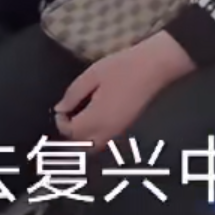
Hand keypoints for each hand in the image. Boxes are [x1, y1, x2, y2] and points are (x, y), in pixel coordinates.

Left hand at [54, 31, 194, 149]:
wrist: (155, 67)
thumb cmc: (122, 67)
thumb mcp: (92, 75)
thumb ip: (73, 94)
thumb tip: (60, 109)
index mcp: (96, 118)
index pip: (71, 132)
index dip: (61, 122)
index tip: (62, 109)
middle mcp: (107, 130)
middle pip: (82, 147)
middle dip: (72, 136)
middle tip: (69, 118)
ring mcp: (119, 130)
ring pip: (95, 147)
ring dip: (84, 139)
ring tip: (80, 120)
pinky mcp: (127, 126)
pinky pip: (105, 140)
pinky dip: (95, 136)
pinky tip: (95, 119)